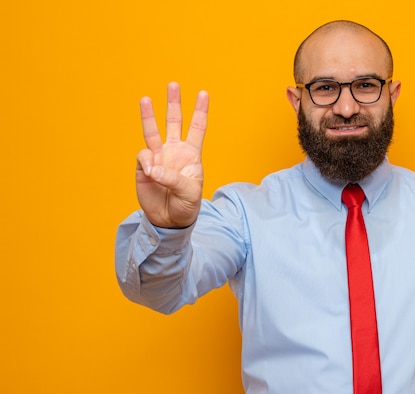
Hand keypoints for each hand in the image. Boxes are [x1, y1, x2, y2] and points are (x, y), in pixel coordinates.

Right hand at [135, 82, 208, 227]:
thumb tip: (153, 168)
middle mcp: (174, 151)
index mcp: (191, 154)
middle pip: (174, 122)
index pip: (197, 128)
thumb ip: (174, 179)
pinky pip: (143, 157)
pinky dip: (147, 163)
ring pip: (153, 131)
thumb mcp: (189, 193)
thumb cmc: (186, 205)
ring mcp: (158, 157)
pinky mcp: (144, 167)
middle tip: (173, 84)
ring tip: (145, 98)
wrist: (169, 220)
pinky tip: (151, 174)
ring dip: (149, 115)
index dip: (200, 111)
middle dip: (174, 103)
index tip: (203, 93)